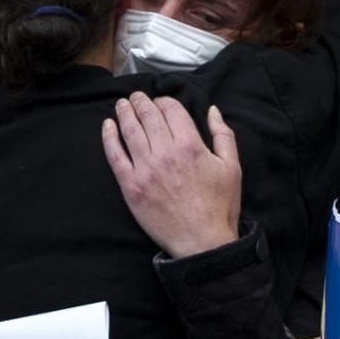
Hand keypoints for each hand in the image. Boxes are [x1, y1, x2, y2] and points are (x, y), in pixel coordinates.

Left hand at [102, 92, 239, 257]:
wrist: (201, 241)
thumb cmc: (220, 206)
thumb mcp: (232, 167)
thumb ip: (223, 135)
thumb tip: (213, 111)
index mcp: (191, 146)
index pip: (171, 110)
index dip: (165, 101)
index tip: (161, 101)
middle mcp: (165, 153)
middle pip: (148, 116)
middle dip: (141, 101)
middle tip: (136, 96)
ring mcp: (145, 169)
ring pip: (129, 130)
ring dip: (124, 112)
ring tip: (121, 104)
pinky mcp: (130, 186)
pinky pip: (114, 155)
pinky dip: (109, 137)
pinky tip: (107, 126)